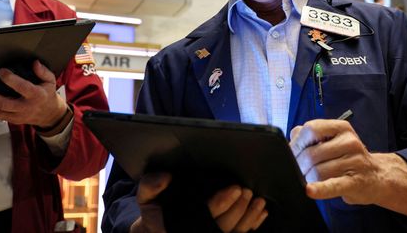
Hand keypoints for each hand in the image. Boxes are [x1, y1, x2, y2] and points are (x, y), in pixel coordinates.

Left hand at [0, 60, 66, 127]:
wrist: (49, 114)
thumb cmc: (47, 96)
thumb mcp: (50, 81)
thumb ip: (43, 71)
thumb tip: (35, 63)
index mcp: (36, 95)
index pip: (21, 87)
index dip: (9, 78)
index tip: (1, 71)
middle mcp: (26, 106)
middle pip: (4, 103)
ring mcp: (19, 115)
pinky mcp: (14, 120)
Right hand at [129, 174, 266, 232]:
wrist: (156, 228)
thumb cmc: (155, 208)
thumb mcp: (146, 195)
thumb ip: (151, 185)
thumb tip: (165, 178)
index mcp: (176, 225)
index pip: (203, 216)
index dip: (220, 203)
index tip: (234, 189)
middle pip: (222, 227)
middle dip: (238, 209)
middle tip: (247, 191)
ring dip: (248, 218)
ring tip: (258, 201)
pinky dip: (251, 225)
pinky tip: (260, 213)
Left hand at [290, 119, 375, 204]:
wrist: (376, 176)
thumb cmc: (348, 158)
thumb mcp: (333, 140)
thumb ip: (310, 136)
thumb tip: (290, 141)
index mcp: (341, 128)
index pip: (312, 129)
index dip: (297, 142)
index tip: (291, 153)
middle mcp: (350, 142)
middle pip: (312, 153)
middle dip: (299, 165)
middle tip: (299, 171)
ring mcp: (354, 162)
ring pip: (318, 171)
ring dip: (308, 178)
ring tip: (311, 180)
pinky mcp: (355, 182)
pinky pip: (333, 185)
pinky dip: (320, 189)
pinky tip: (310, 191)